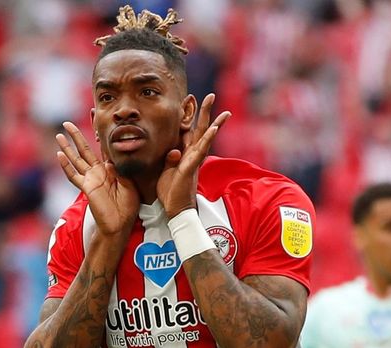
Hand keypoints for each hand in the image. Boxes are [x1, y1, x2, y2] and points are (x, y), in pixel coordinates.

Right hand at [56, 122, 139, 234]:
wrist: (120, 223)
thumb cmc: (127, 205)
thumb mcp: (129, 183)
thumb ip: (119, 170)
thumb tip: (110, 160)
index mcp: (109, 169)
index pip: (100, 148)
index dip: (96, 135)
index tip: (91, 120)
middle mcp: (97, 172)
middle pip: (84, 150)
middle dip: (76, 136)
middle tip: (66, 123)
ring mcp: (90, 179)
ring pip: (76, 159)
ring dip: (67, 147)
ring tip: (59, 135)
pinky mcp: (87, 188)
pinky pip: (74, 175)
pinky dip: (66, 166)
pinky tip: (59, 155)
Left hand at [157, 94, 230, 218]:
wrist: (175, 208)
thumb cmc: (170, 190)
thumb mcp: (166, 170)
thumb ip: (170, 158)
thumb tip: (173, 150)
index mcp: (185, 153)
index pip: (189, 130)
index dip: (189, 115)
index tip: (190, 99)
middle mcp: (192, 154)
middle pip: (200, 129)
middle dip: (205, 113)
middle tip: (210, 96)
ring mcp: (193, 160)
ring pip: (205, 138)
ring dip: (213, 124)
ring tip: (223, 111)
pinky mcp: (191, 167)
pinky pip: (200, 151)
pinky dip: (208, 139)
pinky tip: (213, 129)